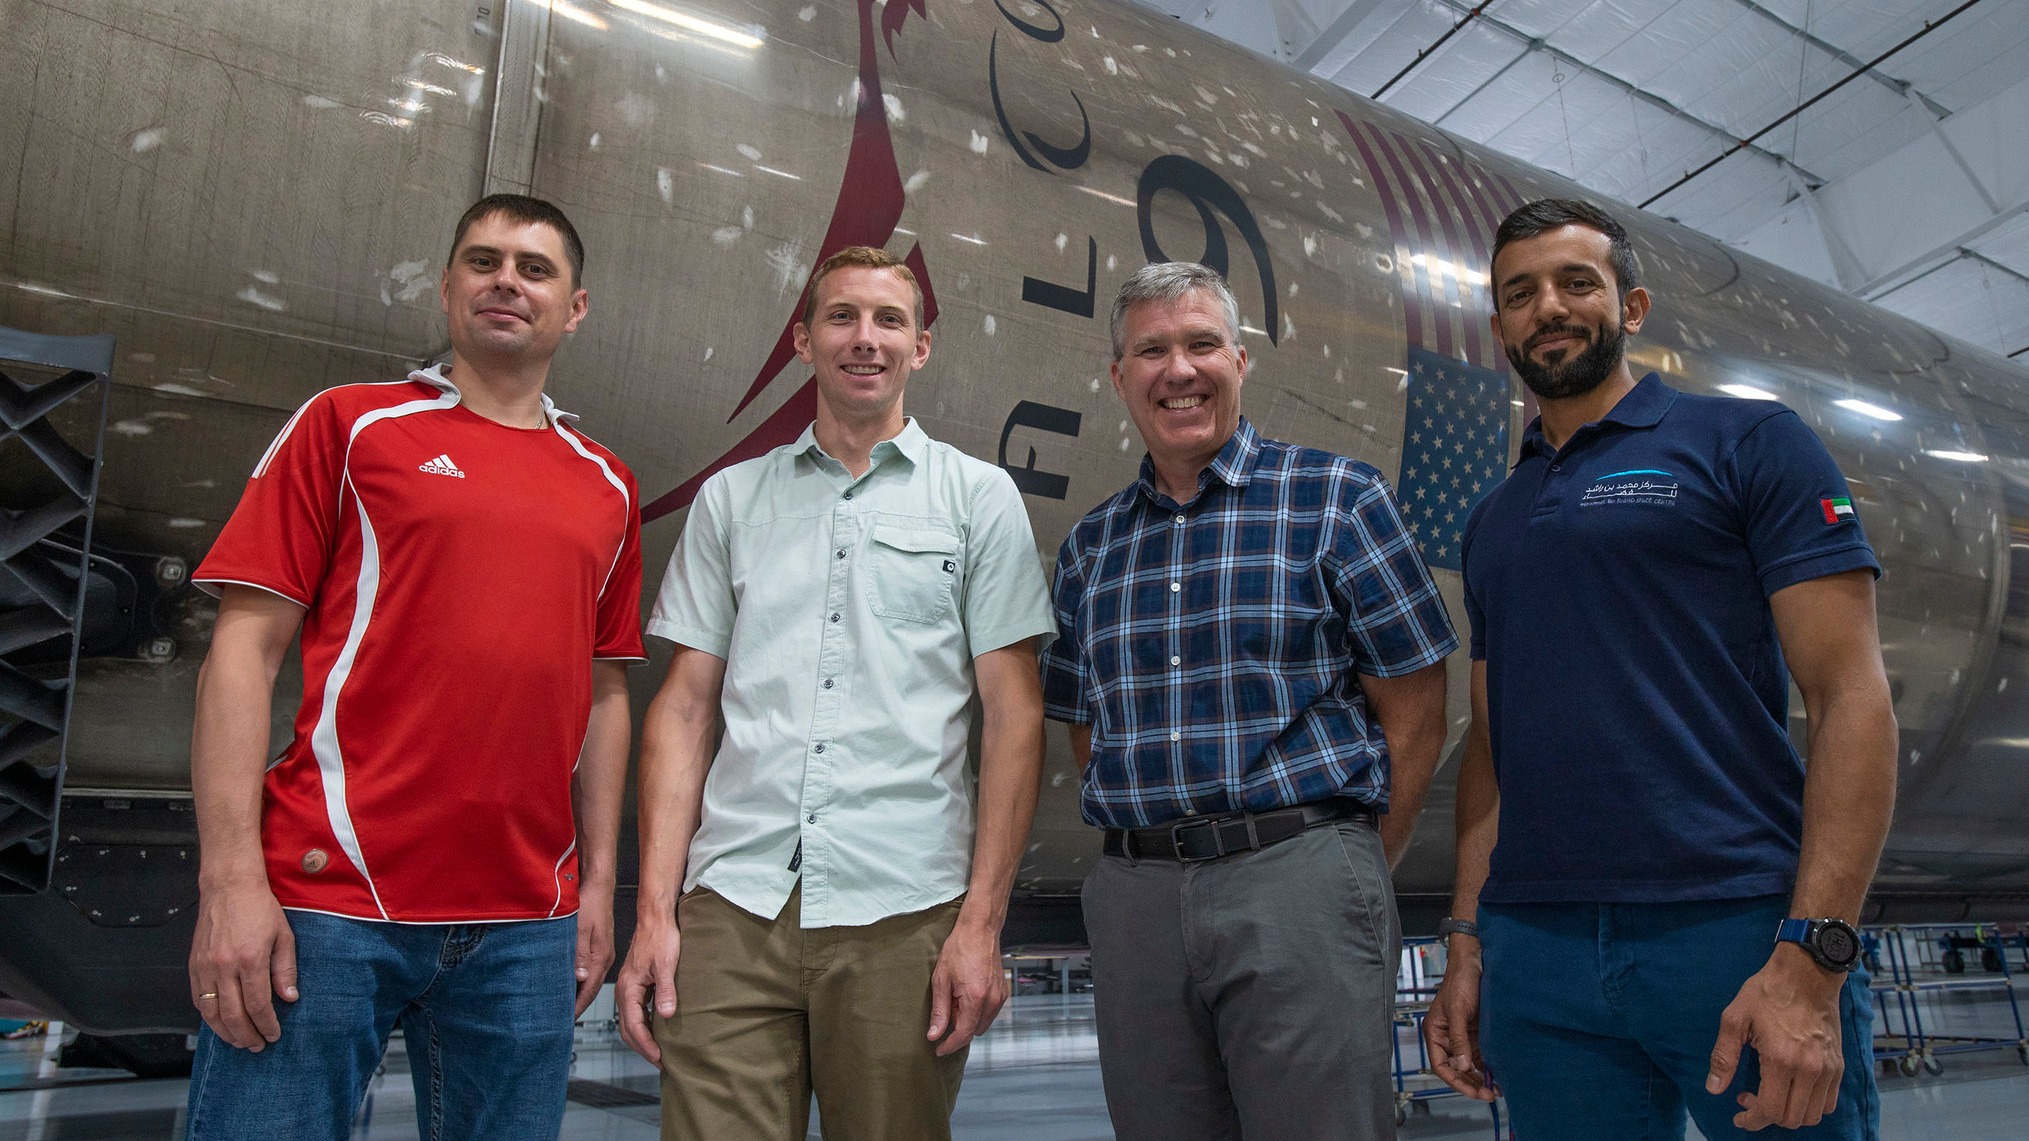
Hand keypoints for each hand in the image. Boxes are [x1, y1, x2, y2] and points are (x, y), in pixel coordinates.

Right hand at [187, 879, 297, 1050]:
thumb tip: (289, 998)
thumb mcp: (284, 936)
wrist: (229, 886)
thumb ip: (285, 970)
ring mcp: (205, 967)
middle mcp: (224, 966)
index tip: (274, 1035)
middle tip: (257, 1046)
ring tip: (239, 1041)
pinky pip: (197, 1000)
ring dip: (225, 1032)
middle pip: (233, 1015)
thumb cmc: (260, 908)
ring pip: (211, 1013)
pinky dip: (208, 1017)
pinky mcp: (193, 965)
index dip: (266, 1025)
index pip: (258, 1005)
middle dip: (246, 1036)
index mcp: (250, 959)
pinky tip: (220, 1023)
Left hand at [573, 885, 615, 1017]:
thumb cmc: (589, 903)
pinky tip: (571, 982)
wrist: (598, 886)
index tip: (565, 1021)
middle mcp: (604, 958)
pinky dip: (580, 981)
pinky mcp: (599, 947)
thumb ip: (580, 955)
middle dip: (577, 1005)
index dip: (577, 1007)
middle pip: (590, 989)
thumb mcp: (580, 929)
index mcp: (601, 957)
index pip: (589, 991)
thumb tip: (579, 978)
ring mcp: (602, 953)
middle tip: (561, 1019)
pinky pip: (590, 970)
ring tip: (563, 1005)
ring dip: (578, 994)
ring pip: (589, 981)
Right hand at [616, 911, 679, 1064]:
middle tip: (660, 1062)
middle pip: (628, 1028)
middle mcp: (624, 990)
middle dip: (642, 1048)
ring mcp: (629, 988)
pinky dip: (643, 1025)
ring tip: (658, 1052)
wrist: (656, 918)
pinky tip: (657, 1030)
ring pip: (630, 1021)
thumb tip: (666, 1015)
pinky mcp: (636, 984)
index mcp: (628, 988)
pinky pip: (636, 1011)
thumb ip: (665, 990)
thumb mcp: (666, 965)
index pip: (633, 1026)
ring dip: (642, 1038)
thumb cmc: (660, 937)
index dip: (646, 1045)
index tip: (659, 1058)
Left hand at [926, 916, 1006, 1055]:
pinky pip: (988, 1013)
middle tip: (943, 1015)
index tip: (938, 1049)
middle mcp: (992, 1000)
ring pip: (982, 1024)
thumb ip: (940, 1011)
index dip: (949, 1045)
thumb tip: (935, 1034)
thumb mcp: (941, 980)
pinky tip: (965, 996)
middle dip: (957, 1030)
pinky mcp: (1002, 992)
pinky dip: (976, 1012)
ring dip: (967, 1021)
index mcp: (976, 998)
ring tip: (954, 1001)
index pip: (963, 1034)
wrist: (979, 930)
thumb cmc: (960, 949)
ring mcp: (1000, 997)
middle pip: (973, 1031)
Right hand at [1423, 938, 1494, 1099]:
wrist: (1476, 961)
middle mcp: (1448, 1036)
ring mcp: (1463, 1034)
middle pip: (1456, 1068)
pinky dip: (1488, 1064)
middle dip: (1471, 1082)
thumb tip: (1461, 1067)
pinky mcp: (1476, 1030)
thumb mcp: (1458, 1011)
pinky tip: (1499, 1071)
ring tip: (1496, 1087)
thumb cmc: (1460, 980)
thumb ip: (1459, 1040)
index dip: (1456, 1081)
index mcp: (1435, 1032)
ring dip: (1481, 1075)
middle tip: (1488, 1094)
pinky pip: (1481, 1053)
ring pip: (1470, 1063)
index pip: (1441, 1065)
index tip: (1473, 1091)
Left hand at [1705, 945, 1845, 1129]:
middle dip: (1767, 1117)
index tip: (1739, 1116)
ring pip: (1812, 1116)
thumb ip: (1724, 1056)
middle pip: (1791, 1119)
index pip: (1769, 1111)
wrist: (1807, 973)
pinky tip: (1793, 1089)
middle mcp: (1809, 1070)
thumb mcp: (1735, 1018)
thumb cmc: (1767, 992)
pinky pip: (1829, 1102)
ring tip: (1772, 1094)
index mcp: (1781, 1060)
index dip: (1751, 1120)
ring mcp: (1827, 1069)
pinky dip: (1811, 1105)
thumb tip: (1714, 1088)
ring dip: (1790, 1113)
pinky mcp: (1838, 1065)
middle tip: (1751, 1098)